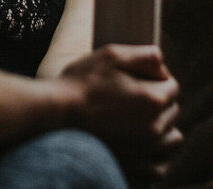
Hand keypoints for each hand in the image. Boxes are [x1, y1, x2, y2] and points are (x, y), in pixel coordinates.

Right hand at [61, 44, 182, 180]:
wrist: (54, 116)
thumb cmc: (80, 83)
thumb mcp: (112, 55)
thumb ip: (145, 55)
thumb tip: (163, 66)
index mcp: (153, 99)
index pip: (172, 86)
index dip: (154, 77)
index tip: (135, 77)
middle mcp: (155, 128)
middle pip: (171, 110)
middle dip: (157, 100)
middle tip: (129, 96)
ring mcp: (146, 152)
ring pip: (171, 139)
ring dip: (160, 127)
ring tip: (135, 119)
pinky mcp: (135, 171)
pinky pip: (160, 166)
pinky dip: (152, 155)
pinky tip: (135, 142)